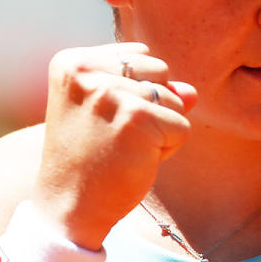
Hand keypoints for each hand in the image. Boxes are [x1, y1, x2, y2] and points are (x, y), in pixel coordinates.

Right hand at [32, 42, 196, 250]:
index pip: (139, 55)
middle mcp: (86, 71)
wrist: (69, 206)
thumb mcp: (113, 112)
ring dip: (160, 129)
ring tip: (125, 148)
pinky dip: (168, 149)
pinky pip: (182, 127)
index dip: (135, 90)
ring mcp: (111, 93)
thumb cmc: (91, 157)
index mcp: (72, 63)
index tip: (104, 118)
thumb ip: (153, 90)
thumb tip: (191, 92)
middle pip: (160, 71)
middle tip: (116, 135)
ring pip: (174, 99)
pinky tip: (135, 161)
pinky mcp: (136, 118)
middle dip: (152, 106)